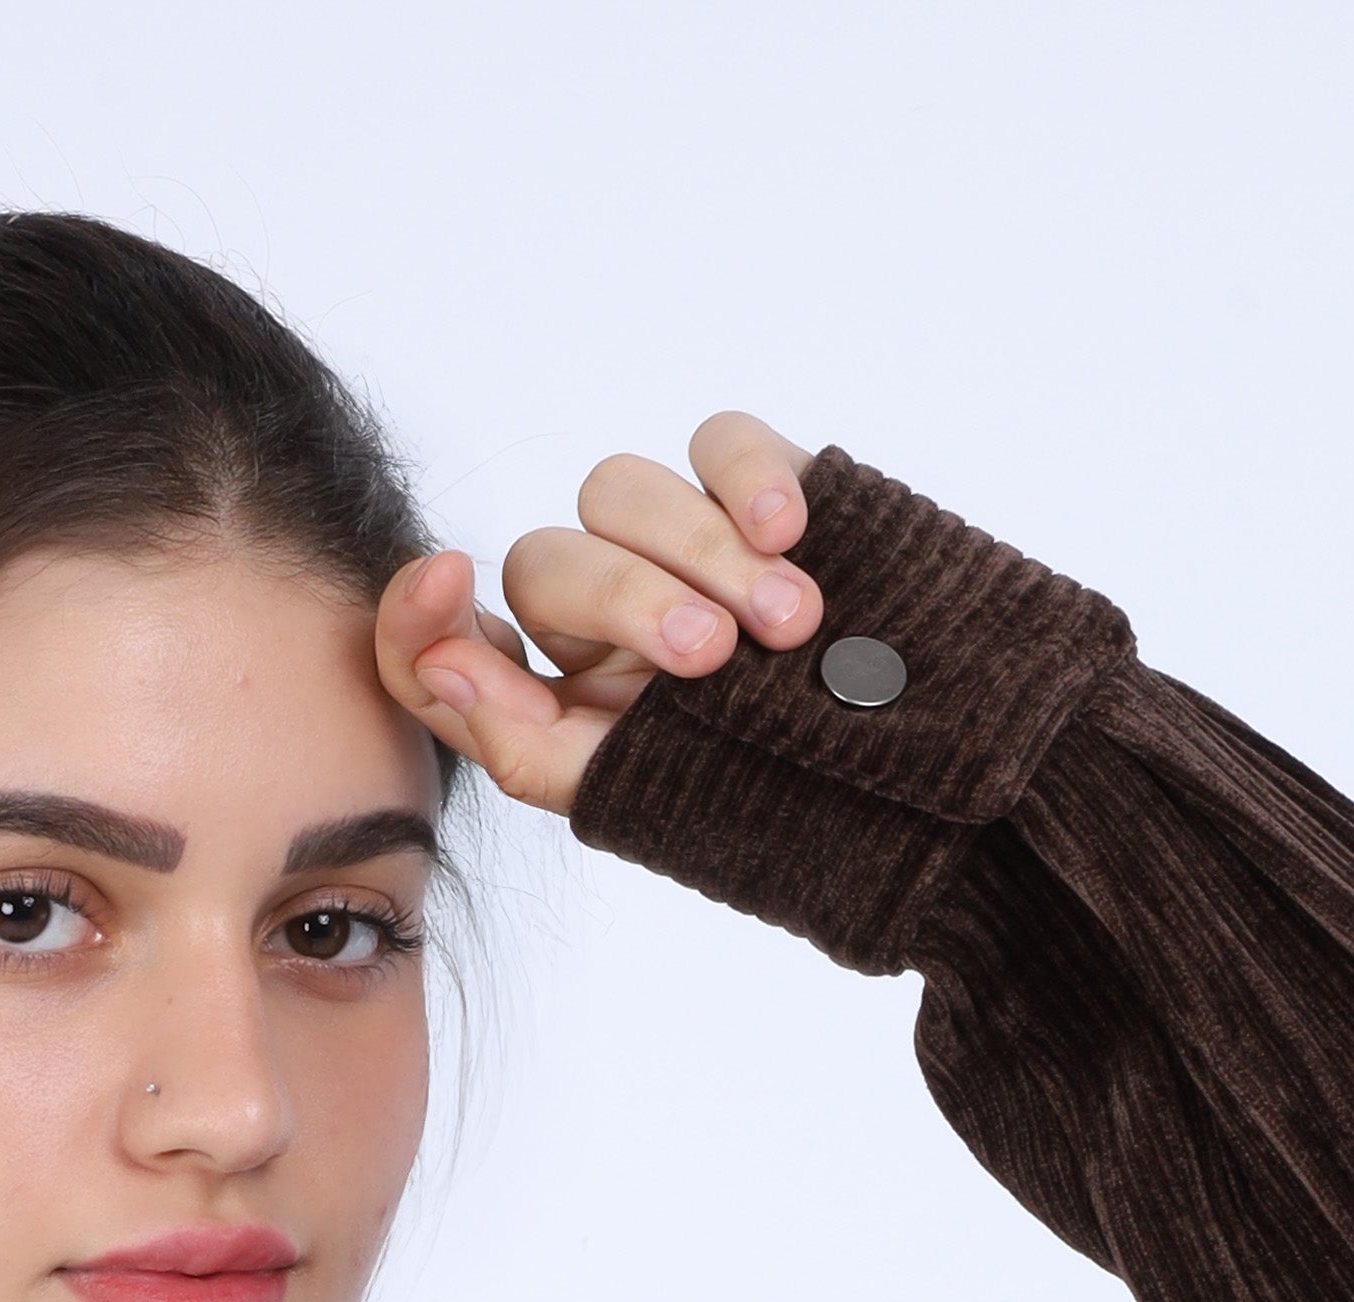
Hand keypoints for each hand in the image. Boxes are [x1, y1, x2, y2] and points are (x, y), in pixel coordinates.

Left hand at [375, 416, 821, 820]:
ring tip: (788, 625)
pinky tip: (792, 532)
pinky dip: (750, 475)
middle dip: (627, 599)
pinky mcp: (758, 493)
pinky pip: (720, 441)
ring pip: (621, 492)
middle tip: (708, 656)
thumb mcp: (646, 802)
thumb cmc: (788, 808)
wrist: (932, 787)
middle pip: (548, 562)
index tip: (446, 579)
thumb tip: (444, 665)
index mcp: (557, 702)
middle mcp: (602, 617)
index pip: (448, 646)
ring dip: (702, 551)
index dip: (422, 611)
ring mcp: (678, 550)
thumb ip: (528, 749)